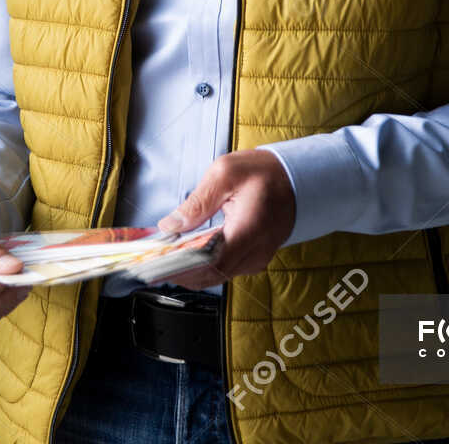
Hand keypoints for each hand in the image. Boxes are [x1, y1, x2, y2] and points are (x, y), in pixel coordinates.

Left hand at [154, 149, 295, 289]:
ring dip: (188, 270)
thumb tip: (170, 225)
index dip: (180, 267)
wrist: (298, 179)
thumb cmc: (264, 173)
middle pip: (210, 276)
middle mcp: (255, 252)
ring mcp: (256, 259)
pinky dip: (202, 266)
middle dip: (177, 271)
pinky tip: (184, 254)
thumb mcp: (226, 173)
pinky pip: (224, 269)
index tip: (154, 263)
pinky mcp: (253, 259)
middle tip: (150, 262)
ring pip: (216, 276)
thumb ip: (197, 201)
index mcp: (249, 230)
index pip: (210, 264)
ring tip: (162, 256)